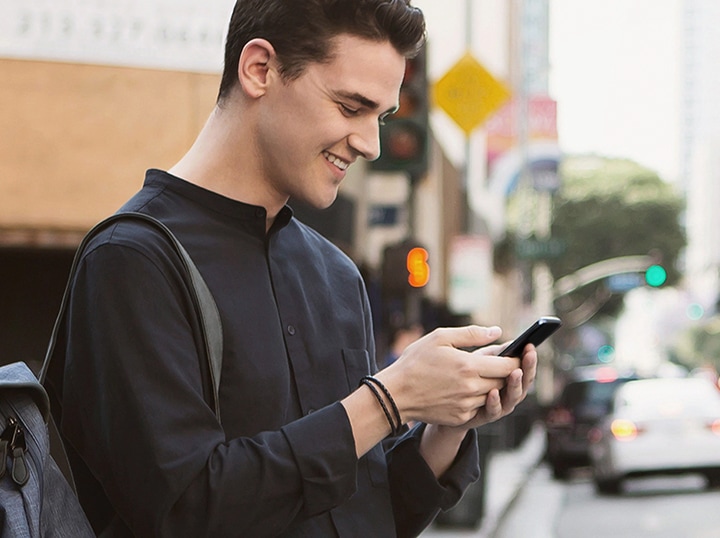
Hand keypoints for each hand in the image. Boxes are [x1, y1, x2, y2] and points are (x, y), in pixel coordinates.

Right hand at [375, 325, 523, 426]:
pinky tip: (466, 387)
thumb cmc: (416, 361)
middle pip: (503, 381)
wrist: (395, 393)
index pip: (508, 366)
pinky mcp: (460, 417)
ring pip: (492, 395)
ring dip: (492, 384)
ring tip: (481, 373)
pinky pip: (479, 407)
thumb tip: (497, 332)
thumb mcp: (440, 337)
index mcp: (469, 366)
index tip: (520, 354)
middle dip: (507, 372)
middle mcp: (472, 388)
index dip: (518, 360)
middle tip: (503, 362)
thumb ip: (471, 333)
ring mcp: (467, 405)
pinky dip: (478, 397)